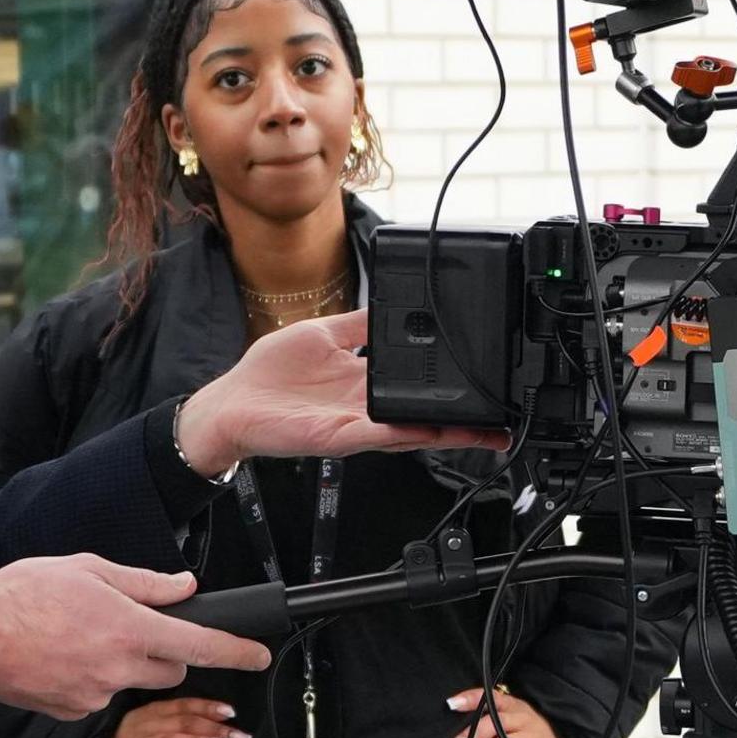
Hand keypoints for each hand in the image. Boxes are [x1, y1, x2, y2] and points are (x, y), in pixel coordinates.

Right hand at [0, 555, 273, 719]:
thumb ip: (144, 582)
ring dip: (122, 664)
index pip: (199, 645)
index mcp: (129, 628)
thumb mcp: (88, 569)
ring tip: (78, 637)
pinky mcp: (75, 713)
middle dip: (165, 652)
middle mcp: (119, 668)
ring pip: (133, 683)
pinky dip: (92, 679)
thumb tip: (183, 586)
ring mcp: (97, 696)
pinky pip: (100, 697)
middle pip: (170, 670)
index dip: (236, 651)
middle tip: (130, 627)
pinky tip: (62, 658)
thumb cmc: (23, 594)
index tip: (258, 654)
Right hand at [103, 697, 251, 737]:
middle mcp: (147, 724)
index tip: (232, 712)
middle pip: (183, 722)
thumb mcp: (147, 721)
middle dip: (214, 727)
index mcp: (153, 711)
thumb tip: (210, 723)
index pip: (184, 705)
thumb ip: (172, 720)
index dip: (208, 707)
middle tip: (240, 736)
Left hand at [174, 310, 509, 477]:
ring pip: (413, 430)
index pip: (419, 382)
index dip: (453, 382)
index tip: (486, 375)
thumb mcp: (324, 334)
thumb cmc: (269, 374)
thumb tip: (393, 301)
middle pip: (428, 413)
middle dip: (470, 418)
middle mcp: (367, 406)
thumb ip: (360, 323)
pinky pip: (376, 435)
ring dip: (451, 431)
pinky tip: (430, 429)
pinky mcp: (336, 436)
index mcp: (366, 381)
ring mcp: (355, 424)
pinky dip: (403, 432)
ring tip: (487, 427)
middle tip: (507, 414)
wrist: (230, 405)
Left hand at [446, 688, 563, 737]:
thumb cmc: (523, 727)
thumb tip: (455, 722)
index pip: (491, 698)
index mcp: (512, 705)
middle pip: (497, 724)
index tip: (451, 704)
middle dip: (474, 735)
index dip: (471, 699)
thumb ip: (489, 714)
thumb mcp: (511, 713)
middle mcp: (522, 719)